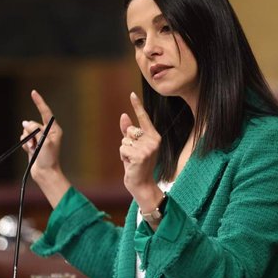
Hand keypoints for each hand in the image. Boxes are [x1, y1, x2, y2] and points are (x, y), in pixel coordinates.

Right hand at [21, 90, 69, 207]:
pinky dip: (24, 144)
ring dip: (27, 139)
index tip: (33, 92)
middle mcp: (47, 132)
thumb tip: (25, 123)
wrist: (45, 173)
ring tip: (33, 149)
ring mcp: (40, 138)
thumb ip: (35, 130)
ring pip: (26, 131)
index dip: (39, 102)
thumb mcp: (44, 142)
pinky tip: (29, 151)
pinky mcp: (33, 144)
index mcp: (54, 130)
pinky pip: (24, 138)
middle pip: (32, 124)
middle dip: (30, 132)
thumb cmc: (48, 158)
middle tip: (35, 144)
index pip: (45, 112)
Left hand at [119, 92, 162, 211]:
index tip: (132, 94)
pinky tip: (131, 165)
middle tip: (134, 155)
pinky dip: (123, 157)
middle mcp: (154, 140)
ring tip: (132, 161)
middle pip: (129, 131)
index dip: (137, 106)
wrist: (142, 184)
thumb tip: (124, 115)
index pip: (144, 118)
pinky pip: (122, 149)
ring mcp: (148, 148)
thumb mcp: (133, 146)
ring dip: (124, 152)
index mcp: (154, 136)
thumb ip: (128, 132)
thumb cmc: (137, 165)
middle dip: (126, 142)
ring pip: (124, 141)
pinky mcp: (140, 156)